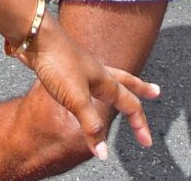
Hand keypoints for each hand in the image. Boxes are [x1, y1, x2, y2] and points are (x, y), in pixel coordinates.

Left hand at [23, 12, 159, 160]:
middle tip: (155, 92)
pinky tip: (88, 86)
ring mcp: (83, 68)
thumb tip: (104, 153)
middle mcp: (98, 72)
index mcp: (105, 81)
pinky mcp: (68, 66)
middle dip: (141, 90)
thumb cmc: (58, 62)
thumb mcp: (76, 99)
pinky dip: (95, 86)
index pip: (130, 104)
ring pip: (109, 78)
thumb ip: (91, 125)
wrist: (35, 37)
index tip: (146, 142)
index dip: (140, 124)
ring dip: (121, 85)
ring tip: (125, 88)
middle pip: (126, 83)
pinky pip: (88, 79)